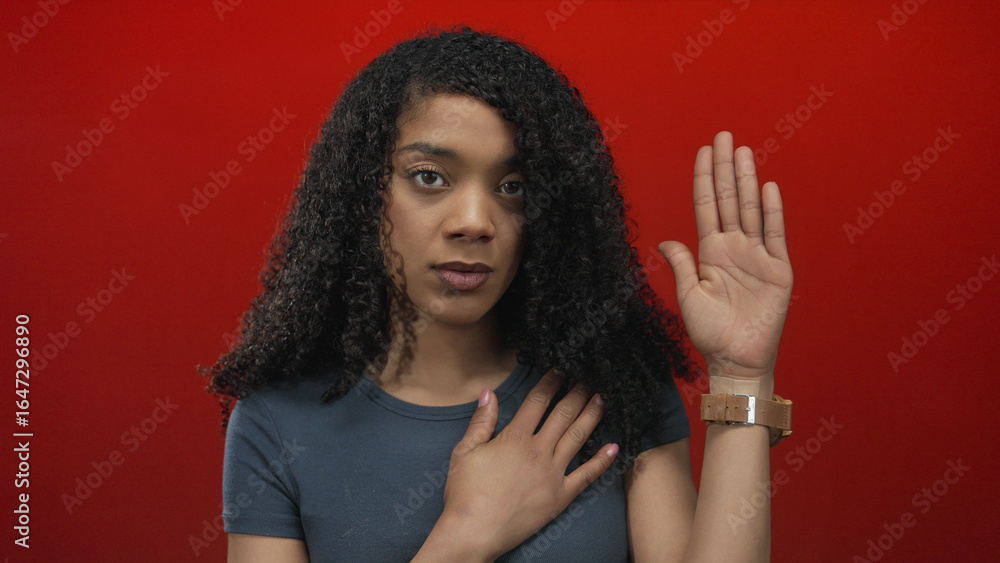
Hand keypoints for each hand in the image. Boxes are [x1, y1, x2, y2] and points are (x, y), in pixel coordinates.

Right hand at [420, 370, 617, 560]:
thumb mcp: (465, 452)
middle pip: (564, 414)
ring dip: (592, 415)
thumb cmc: (465, 494)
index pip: (538, 401)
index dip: (551, 382)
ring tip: (601, 400)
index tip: (560, 371)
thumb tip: (490, 393)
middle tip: (588, 380)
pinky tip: (613, 446)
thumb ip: (481, 421)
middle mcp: (538, 451)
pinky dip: (602, 460)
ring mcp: (553, 474)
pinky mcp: (561, 496)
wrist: (474, 532)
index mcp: (515, 438)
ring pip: (579, 437)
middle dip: (577, 393)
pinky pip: (587, 475)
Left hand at [659, 131, 792, 382]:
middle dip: (726, 168)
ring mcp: (757, 257)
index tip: (704, 151)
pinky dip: (772, 211)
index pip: (707, 207)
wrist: (737, 360)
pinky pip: (775, 235)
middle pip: (730, 200)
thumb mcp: (690, 297)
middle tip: (724, 136)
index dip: (705, 179)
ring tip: (743, 152)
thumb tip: (665, 240)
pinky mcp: (778, 271)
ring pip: (752, 210)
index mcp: (711, 253)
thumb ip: (682, 265)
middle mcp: (734, 249)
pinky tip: (768, 187)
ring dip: (747, 181)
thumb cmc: (711, 334)